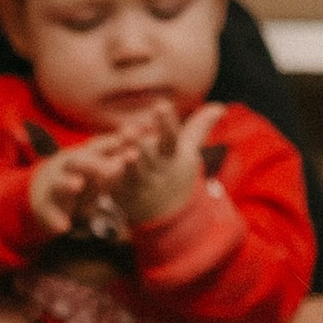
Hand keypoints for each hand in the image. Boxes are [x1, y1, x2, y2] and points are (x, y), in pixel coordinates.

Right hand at [28, 142, 130, 238]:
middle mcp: (66, 167)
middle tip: (117, 168)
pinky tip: (63, 227)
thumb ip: (115, 164)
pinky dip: (55, 219)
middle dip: (96, 163)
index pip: (99, 147)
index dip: (116, 142)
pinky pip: (48, 213)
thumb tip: (136, 154)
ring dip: (68, 183)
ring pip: (59, 182)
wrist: (41, 191)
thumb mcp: (96, 171)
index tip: (134, 138)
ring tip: (77, 185)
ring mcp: (54, 186)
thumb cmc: (79, 178)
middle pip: (79, 161)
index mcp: (83, 156)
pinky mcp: (44, 206)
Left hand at [119, 104, 209, 227]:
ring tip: (126, 151)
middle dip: (142, 143)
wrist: (168, 217)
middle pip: (150, 154)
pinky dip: (110, 179)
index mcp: (172, 155)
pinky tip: (102, 169)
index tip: (161, 105)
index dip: (166, 123)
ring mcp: (141, 182)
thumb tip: (220, 107)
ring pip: (134, 171)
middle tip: (133, 128)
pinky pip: (116, 186)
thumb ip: (199, 127)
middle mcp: (157, 168)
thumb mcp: (188, 151)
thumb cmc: (174, 172)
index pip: (171, 137)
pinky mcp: (123, 192)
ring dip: (130, 162)